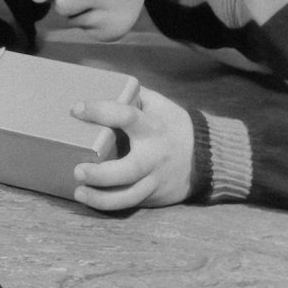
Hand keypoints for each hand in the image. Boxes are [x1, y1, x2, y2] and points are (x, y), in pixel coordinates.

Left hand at [71, 88, 193, 210]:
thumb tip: (98, 84)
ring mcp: (156, 179)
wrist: (210, 156)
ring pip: (129, 195)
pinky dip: (108, 204)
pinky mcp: (155, 196)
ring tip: (78, 192)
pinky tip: (89, 199)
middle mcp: (155, 156)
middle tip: (78, 170)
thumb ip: (133, 96)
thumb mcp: (159, 105)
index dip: (101, 111)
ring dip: (101, 198)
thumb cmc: (172, 125)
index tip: (76, 108)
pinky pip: (130, 203)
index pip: (126, 116)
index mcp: (153, 127)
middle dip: (102, 174)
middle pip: (128, 170)